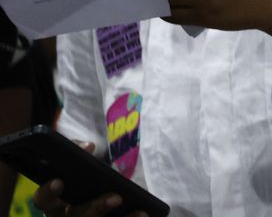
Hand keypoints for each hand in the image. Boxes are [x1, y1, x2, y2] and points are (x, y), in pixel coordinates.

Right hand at [33, 142, 149, 216]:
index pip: (42, 200)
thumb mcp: (79, 168)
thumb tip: (87, 146)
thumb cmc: (85, 182)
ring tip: (140, 211)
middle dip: (95, 207)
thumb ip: (78, 153)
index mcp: (55, 204)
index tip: (59, 181)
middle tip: (116, 197)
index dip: (48, 192)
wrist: (105, 202)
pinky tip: (144, 213)